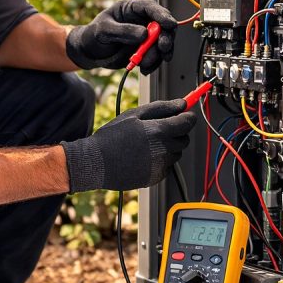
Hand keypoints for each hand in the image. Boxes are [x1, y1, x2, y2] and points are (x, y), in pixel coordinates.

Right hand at [61, 99, 198, 192]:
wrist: (95, 163)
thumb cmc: (111, 137)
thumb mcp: (133, 115)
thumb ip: (161, 108)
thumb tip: (181, 104)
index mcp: (158, 131)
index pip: (187, 122)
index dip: (187, 117)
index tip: (184, 115)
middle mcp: (163, 150)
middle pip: (184, 139)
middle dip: (177, 132)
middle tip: (158, 130)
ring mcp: (160, 166)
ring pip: (176, 153)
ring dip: (168, 147)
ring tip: (146, 145)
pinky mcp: (156, 178)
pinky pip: (167, 167)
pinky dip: (161, 161)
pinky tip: (143, 157)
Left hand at [66, 0, 175, 73]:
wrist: (90, 53)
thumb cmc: (93, 35)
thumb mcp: (104, 30)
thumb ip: (123, 31)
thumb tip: (144, 34)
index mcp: (131, 8)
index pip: (150, 7)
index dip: (163, 15)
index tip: (169, 25)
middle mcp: (142, 20)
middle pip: (163, 26)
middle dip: (165, 38)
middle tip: (162, 49)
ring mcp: (146, 35)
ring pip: (162, 43)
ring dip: (158, 55)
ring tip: (145, 64)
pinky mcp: (146, 49)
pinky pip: (157, 56)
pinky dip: (154, 64)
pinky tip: (145, 69)